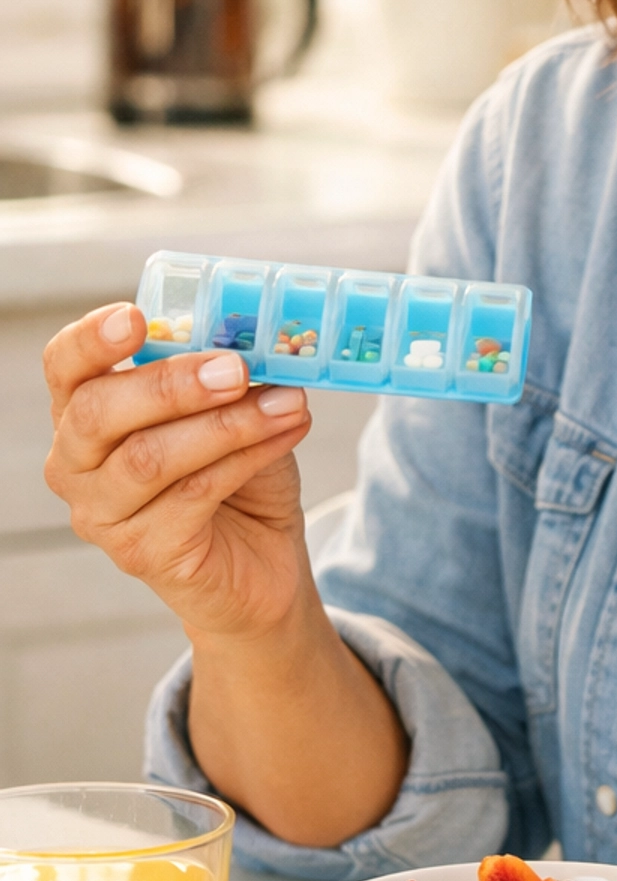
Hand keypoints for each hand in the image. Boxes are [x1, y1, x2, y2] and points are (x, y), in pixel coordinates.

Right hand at [43, 303, 320, 645]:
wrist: (263, 563)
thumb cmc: (238, 477)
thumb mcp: (229, 411)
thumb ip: (223, 375)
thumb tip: (254, 337)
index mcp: (84, 415)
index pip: (64, 368)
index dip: (92, 339)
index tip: (137, 317)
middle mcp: (76, 466)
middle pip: (98, 411)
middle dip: (172, 383)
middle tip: (237, 368)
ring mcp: (102, 515)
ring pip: (150, 457)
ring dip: (227, 423)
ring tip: (289, 402)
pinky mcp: (142, 553)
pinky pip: (194, 493)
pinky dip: (248, 455)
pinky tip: (287, 433)